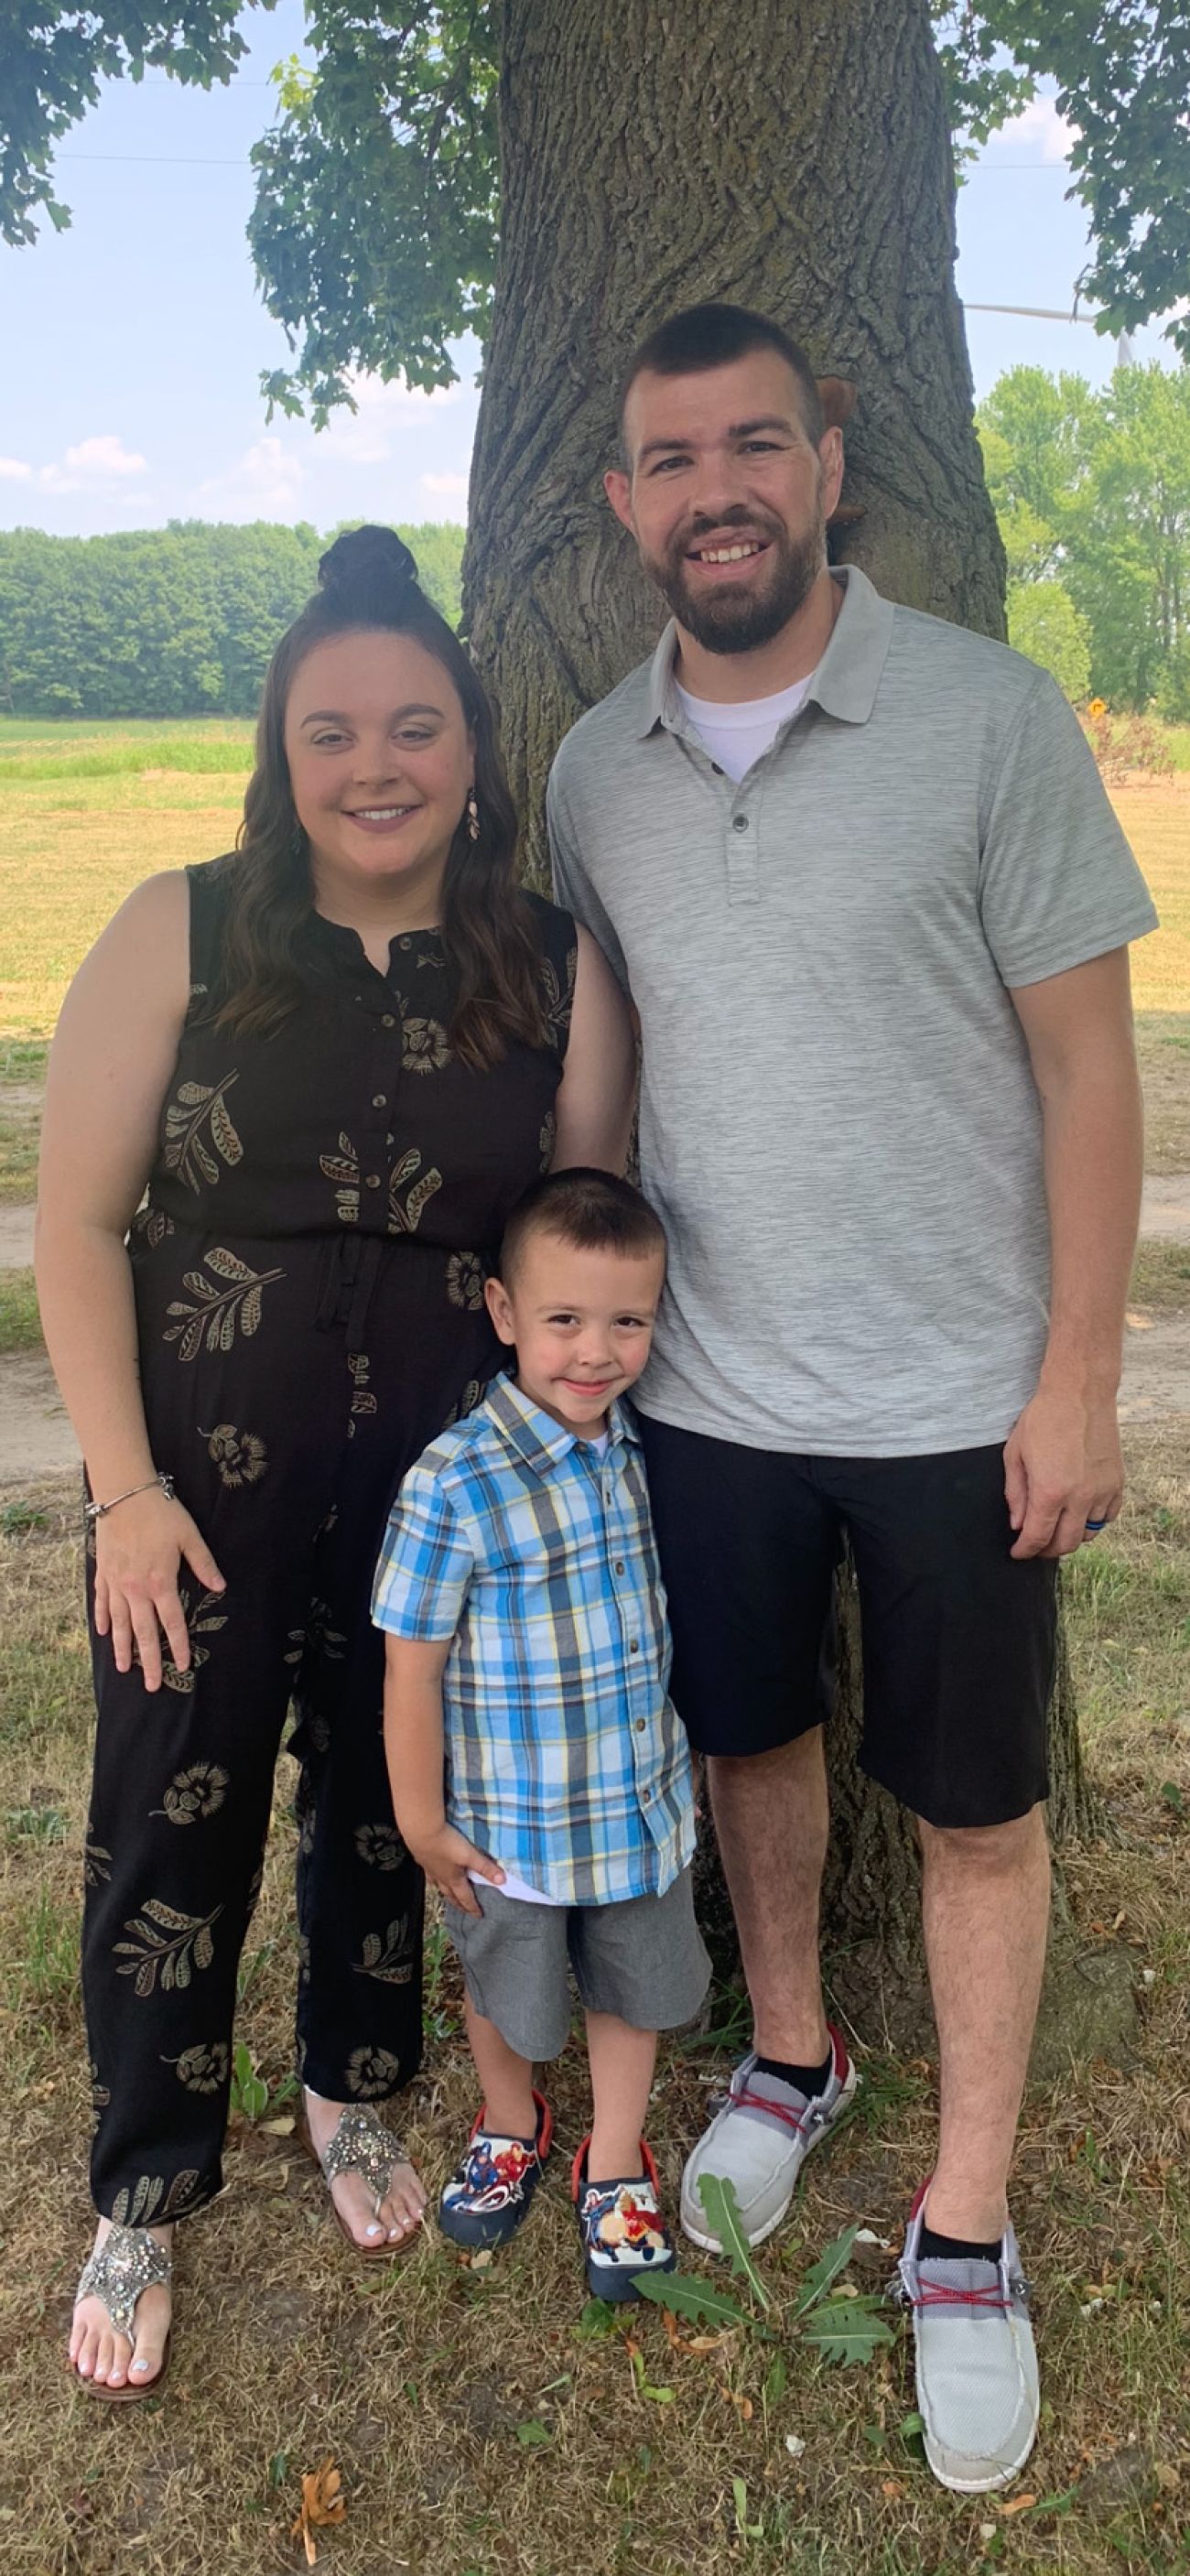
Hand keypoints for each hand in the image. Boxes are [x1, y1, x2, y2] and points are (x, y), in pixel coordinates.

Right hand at [93, 1487, 225, 1691]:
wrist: (124, 1493)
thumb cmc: (161, 1513)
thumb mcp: (190, 1537)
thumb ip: (204, 1564)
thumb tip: (221, 1586)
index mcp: (160, 1582)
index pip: (172, 1623)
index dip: (179, 1647)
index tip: (183, 1666)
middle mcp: (135, 1589)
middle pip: (143, 1633)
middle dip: (149, 1661)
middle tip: (151, 1685)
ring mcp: (115, 1583)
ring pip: (119, 1624)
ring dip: (123, 1648)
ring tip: (124, 1668)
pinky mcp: (102, 1573)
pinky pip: (101, 1603)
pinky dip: (102, 1620)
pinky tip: (103, 1634)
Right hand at [406, 1820, 504, 1914]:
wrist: (421, 1832)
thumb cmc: (447, 1844)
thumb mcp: (469, 1855)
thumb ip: (485, 1867)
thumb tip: (502, 1882)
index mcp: (454, 1879)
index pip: (465, 1897)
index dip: (472, 1907)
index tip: (478, 1916)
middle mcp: (441, 1877)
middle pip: (451, 1895)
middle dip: (459, 1904)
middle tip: (464, 1911)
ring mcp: (430, 1869)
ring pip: (438, 1886)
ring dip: (445, 1893)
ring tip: (448, 1896)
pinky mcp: (422, 1859)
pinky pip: (429, 1874)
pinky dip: (434, 1878)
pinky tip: (433, 1872)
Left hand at [1003, 1384, 1124, 1559]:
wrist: (1079, 1393)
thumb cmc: (1043, 1419)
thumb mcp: (1015, 1454)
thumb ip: (1016, 1494)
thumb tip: (1017, 1524)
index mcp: (1050, 1491)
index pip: (1037, 1537)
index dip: (1025, 1550)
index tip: (1018, 1553)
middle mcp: (1080, 1497)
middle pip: (1065, 1543)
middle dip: (1046, 1550)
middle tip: (1035, 1545)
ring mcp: (1102, 1491)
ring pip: (1088, 1534)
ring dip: (1070, 1537)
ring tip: (1057, 1528)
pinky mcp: (1116, 1483)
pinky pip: (1108, 1517)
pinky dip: (1093, 1523)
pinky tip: (1080, 1514)